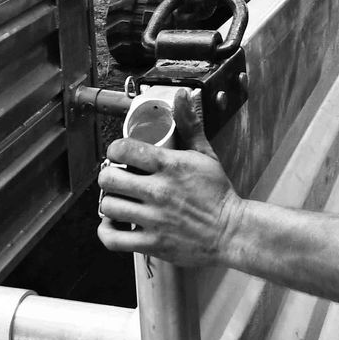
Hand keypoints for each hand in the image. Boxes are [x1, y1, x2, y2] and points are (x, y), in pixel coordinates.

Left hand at [96, 95, 245, 268]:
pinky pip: (113, 239)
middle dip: (108, 176)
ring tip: (118, 201)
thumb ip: (189, 124)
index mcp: (170, 166)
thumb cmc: (218, 193)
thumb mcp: (205, 154)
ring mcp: (154, 219)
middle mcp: (159, 191)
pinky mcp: (153, 243)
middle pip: (108, 178)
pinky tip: (113, 224)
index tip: (118, 155)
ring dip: (109, 203)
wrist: (231, 232)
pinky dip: (106, 231)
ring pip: (108, 207)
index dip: (114, 150)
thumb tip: (181, 96)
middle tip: (116, 179)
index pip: (124, 149)